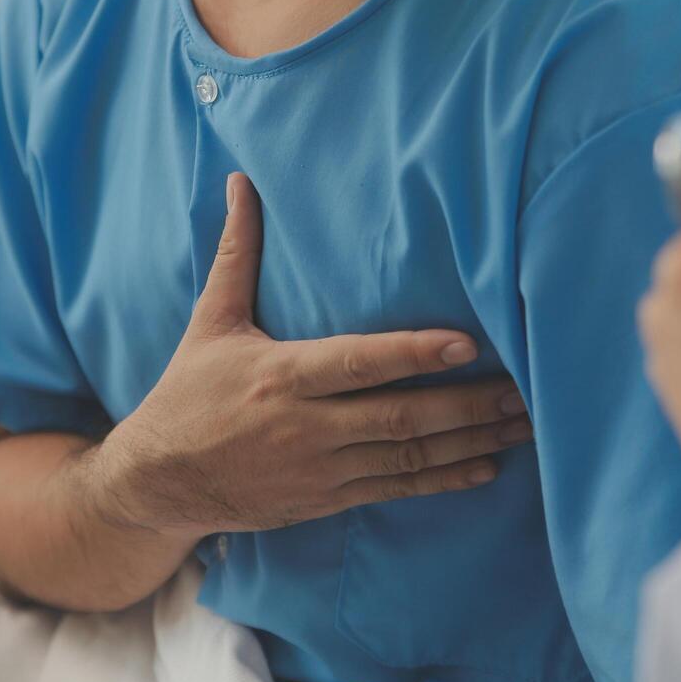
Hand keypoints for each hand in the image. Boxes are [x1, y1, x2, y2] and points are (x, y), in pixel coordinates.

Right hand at [94, 173, 530, 538]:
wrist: (156, 482)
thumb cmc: (188, 394)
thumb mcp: (210, 322)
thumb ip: (237, 254)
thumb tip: (239, 182)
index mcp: (281, 376)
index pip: (358, 363)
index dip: (413, 355)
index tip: (467, 345)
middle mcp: (305, 427)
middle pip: (399, 418)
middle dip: (467, 406)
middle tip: (524, 392)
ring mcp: (319, 469)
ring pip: (406, 458)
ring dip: (469, 443)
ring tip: (521, 427)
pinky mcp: (326, 499)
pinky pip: (395, 490)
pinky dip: (443, 480)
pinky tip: (485, 467)